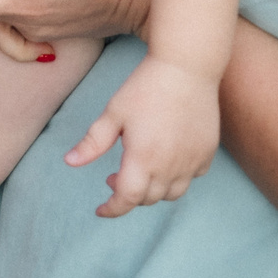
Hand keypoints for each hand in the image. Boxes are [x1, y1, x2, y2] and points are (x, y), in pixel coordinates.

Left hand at [65, 55, 219, 217]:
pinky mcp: (207, 153)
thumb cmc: (145, 88)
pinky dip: (176, 177)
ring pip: (172, 194)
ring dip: (153, 191)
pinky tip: (165, 159)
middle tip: (113, 176)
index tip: (100, 209)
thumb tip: (69, 162)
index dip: (112, 209)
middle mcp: (170, 166)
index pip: (127, 199)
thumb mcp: (113, 114)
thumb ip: (92, 143)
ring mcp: (192, 161)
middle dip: (128, 194)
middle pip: (148, 198)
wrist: (187, 67)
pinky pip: (191, 177)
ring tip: (139, 169)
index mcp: (143, 159)